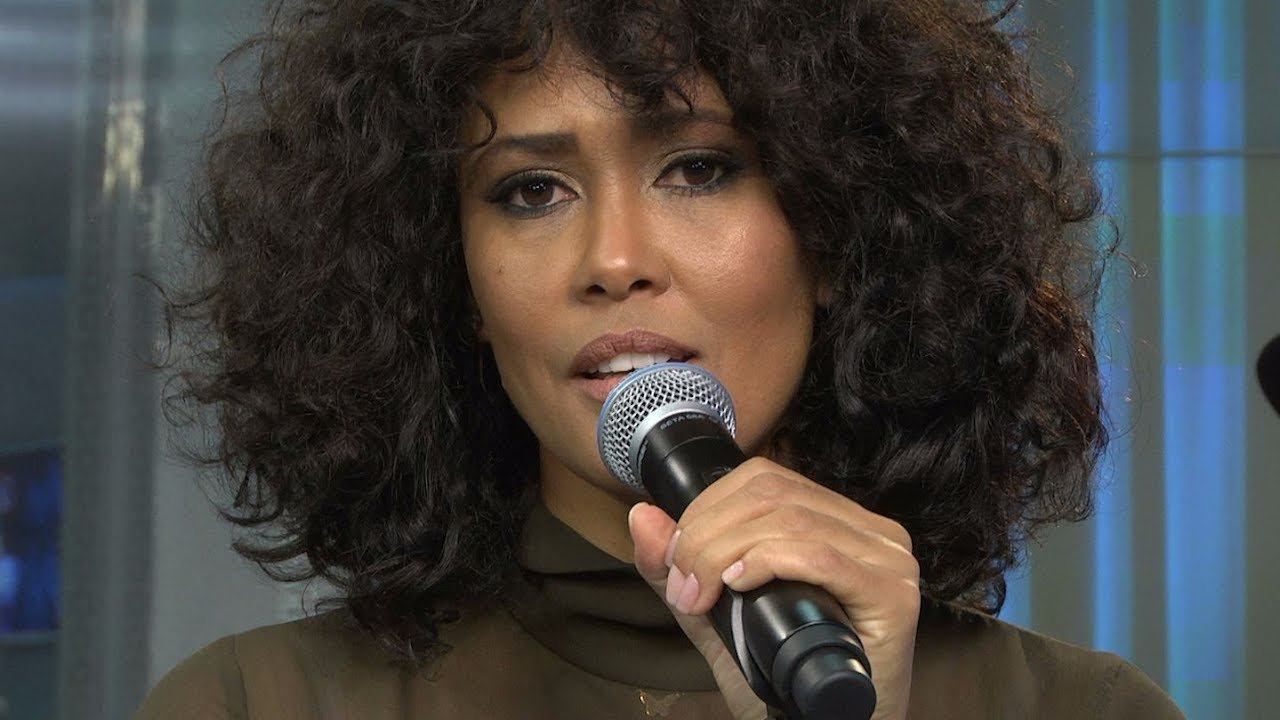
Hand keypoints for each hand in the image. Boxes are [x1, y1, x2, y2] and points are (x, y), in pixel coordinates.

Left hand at [628, 456, 919, 719]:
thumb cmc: (783, 683)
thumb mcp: (719, 619)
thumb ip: (681, 570)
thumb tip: (641, 514)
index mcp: (840, 523)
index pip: (766, 479)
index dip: (709, 506)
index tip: (675, 557)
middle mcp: (872, 533)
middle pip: (773, 496)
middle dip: (708, 533)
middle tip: (682, 584)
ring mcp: (889, 561)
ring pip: (790, 521)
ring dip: (724, 553)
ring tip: (699, 595)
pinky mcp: (893, 597)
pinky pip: (821, 557)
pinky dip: (769, 561)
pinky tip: (739, 585)